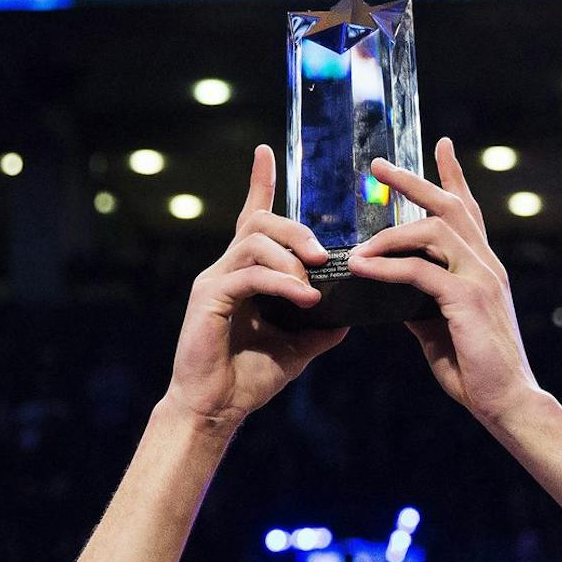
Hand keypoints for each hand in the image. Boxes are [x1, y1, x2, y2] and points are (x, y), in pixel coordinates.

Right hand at [164, 145, 347, 429]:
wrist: (215, 409)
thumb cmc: (248, 379)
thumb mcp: (297, 348)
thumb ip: (321, 325)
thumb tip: (352, 313)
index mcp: (246, 274)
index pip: (252, 218)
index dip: (259, 183)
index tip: (265, 151)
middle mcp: (227, 269)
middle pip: (261, 222)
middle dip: (296, 229)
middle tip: (323, 255)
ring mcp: (215, 280)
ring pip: (254, 240)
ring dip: (291, 256)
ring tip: (313, 284)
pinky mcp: (209, 297)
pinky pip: (250, 274)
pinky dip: (281, 282)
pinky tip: (303, 298)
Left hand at [346, 136, 539, 428]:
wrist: (507, 401)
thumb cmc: (476, 370)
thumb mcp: (441, 328)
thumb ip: (420, 302)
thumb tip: (391, 289)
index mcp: (483, 268)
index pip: (469, 210)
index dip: (452, 176)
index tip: (440, 144)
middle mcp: (486, 265)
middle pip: (449, 206)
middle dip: (412, 182)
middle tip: (376, 166)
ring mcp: (480, 279)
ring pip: (432, 232)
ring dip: (389, 235)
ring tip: (356, 249)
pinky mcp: (468, 300)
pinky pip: (420, 271)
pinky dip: (387, 268)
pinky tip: (362, 269)